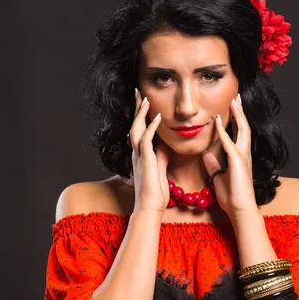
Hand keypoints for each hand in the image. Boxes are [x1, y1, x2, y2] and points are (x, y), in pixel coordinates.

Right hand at [128, 89, 170, 214]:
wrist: (150, 207)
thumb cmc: (155, 192)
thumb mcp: (160, 169)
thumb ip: (160, 156)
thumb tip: (164, 146)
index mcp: (141, 155)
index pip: (139, 130)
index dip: (141, 116)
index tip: (144, 102)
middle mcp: (137, 153)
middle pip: (134, 125)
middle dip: (136, 108)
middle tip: (138, 92)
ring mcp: (140, 156)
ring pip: (137, 128)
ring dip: (141, 113)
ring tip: (145, 98)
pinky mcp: (146, 161)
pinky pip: (146, 139)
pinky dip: (152, 127)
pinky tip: (157, 117)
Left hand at [202, 93, 256, 219]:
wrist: (240, 210)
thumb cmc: (231, 197)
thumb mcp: (218, 177)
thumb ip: (213, 166)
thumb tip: (206, 155)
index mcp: (239, 157)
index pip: (238, 133)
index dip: (235, 120)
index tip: (231, 107)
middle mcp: (244, 154)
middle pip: (244, 127)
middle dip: (240, 111)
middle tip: (237, 96)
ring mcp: (242, 157)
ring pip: (242, 130)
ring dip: (237, 114)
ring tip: (234, 100)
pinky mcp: (238, 162)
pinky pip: (230, 143)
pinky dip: (224, 131)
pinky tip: (218, 121)